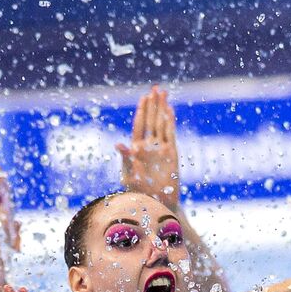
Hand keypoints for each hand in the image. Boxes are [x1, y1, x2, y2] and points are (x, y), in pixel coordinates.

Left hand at [118, 86, 179, 208]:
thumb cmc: (138, 192)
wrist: (155, 203)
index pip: (140, 124)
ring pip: (161, 124)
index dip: (142, 110)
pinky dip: (170, 122)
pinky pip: (171, 134)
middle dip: (153, 104)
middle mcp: (149, 146)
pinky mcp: (171, 154)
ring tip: (164, 93)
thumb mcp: (129, 175)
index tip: (144, 97)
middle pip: (151, 120)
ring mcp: (161, 149)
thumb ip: (126, 158)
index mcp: (137, 149)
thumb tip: (119, 144)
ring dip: (163, 109)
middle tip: (155, 88)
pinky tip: (170, 111)